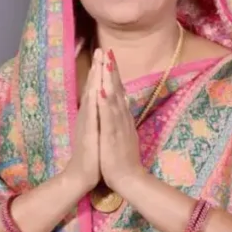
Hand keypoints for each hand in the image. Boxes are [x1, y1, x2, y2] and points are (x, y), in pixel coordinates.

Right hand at [65, 49, 101, 192]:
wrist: (81, 177)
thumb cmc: (92, 157)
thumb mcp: (97, 133)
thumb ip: (99, 119)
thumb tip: (103, 106)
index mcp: (92, 116)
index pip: (97, 90)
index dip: (101, 73)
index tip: (105, 56)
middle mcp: (88, 117)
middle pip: (93, 88)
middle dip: (98, 69)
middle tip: (101, 49)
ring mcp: (87, 124)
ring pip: (92, 97)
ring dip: (95, 79)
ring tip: (98, 62)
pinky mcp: (88, 134)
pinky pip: (92, 115)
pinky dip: (95, 102)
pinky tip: (97, 90)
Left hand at [98, 49, 144, 191]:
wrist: (130, 180)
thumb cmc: (122, 160)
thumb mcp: (122, 135)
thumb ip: (121, 120)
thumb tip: (122, 107)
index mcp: (122, 118)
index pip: (118, 92)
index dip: (114, 74)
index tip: (109, 58)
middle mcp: (122, 118)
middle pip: (117, 90)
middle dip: (111, 70)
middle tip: (107, 50)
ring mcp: (119, 126)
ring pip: (114, 99)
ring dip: (110, 80)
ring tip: (106, 63)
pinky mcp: (114, 136)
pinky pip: (109, 117)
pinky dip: (106, 103)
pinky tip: (102, 91)